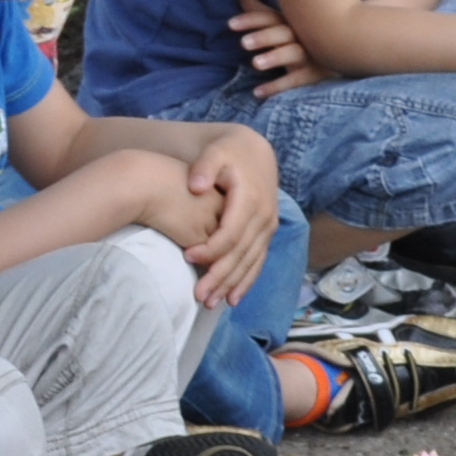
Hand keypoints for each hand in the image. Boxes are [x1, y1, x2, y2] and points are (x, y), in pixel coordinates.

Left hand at [179, 130, 279, 305]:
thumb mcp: (215, 152)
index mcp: (250, 199)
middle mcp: (264, 217)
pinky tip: (232, 298)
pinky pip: (258, 262)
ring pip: (251, 263)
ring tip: (211, 303)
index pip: (230, 233)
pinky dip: (246, 281)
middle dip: (219, 277)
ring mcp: (268, 227)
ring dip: (232, 285)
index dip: (210, 248)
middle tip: (198, 296)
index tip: (187, 257)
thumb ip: (205, 166)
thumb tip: (196, 185)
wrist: (254, 152)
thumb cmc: (228, 153)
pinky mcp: (266, 233)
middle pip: (240, 254)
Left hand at [227, 0, 320, 97]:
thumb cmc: (302, 37)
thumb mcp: (283, 23)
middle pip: (283, 32)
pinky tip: (258, 92)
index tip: (230, 24)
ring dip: (274, 57)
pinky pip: (297, 79)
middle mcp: (302, 35)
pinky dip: (277, 86)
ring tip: (255, 64)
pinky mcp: (316, 73)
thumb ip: (261, 12)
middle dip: (264, 36)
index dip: (251, 19)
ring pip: (293, 53)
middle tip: (243, 43)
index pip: (270, 17)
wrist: (341, 54)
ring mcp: (311, 54)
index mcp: (291, 21)